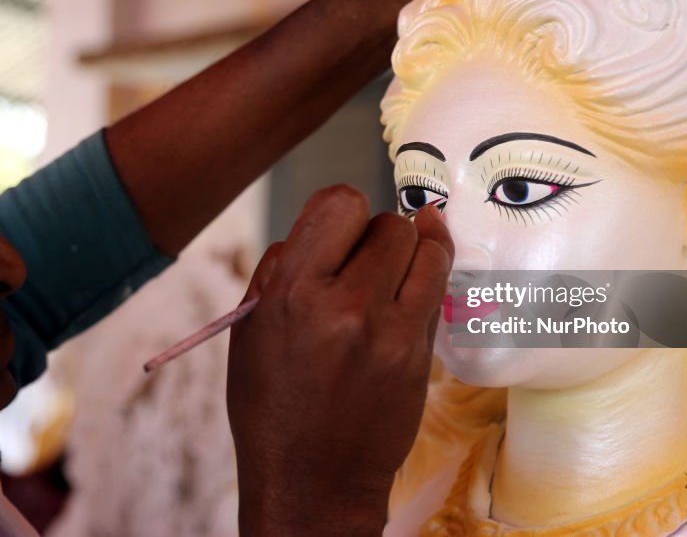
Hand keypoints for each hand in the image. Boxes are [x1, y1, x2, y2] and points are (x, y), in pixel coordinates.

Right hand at [227, 186, 452, 535]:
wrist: (312, 481)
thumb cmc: (272, 407)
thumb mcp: (250, 330)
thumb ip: (280, 270)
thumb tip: (316, 230)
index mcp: (293, 295)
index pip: (340, 204)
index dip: (339, 209)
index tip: (337, 227)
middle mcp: (346, 307)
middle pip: (388, 225)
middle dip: (373, 233)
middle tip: (359, 260)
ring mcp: (391, 332)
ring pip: (424, 249)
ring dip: (409, 249)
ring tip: (391, 265)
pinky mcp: (419, 355)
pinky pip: (436, 287)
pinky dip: (428, 273)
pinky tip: (417, 272)